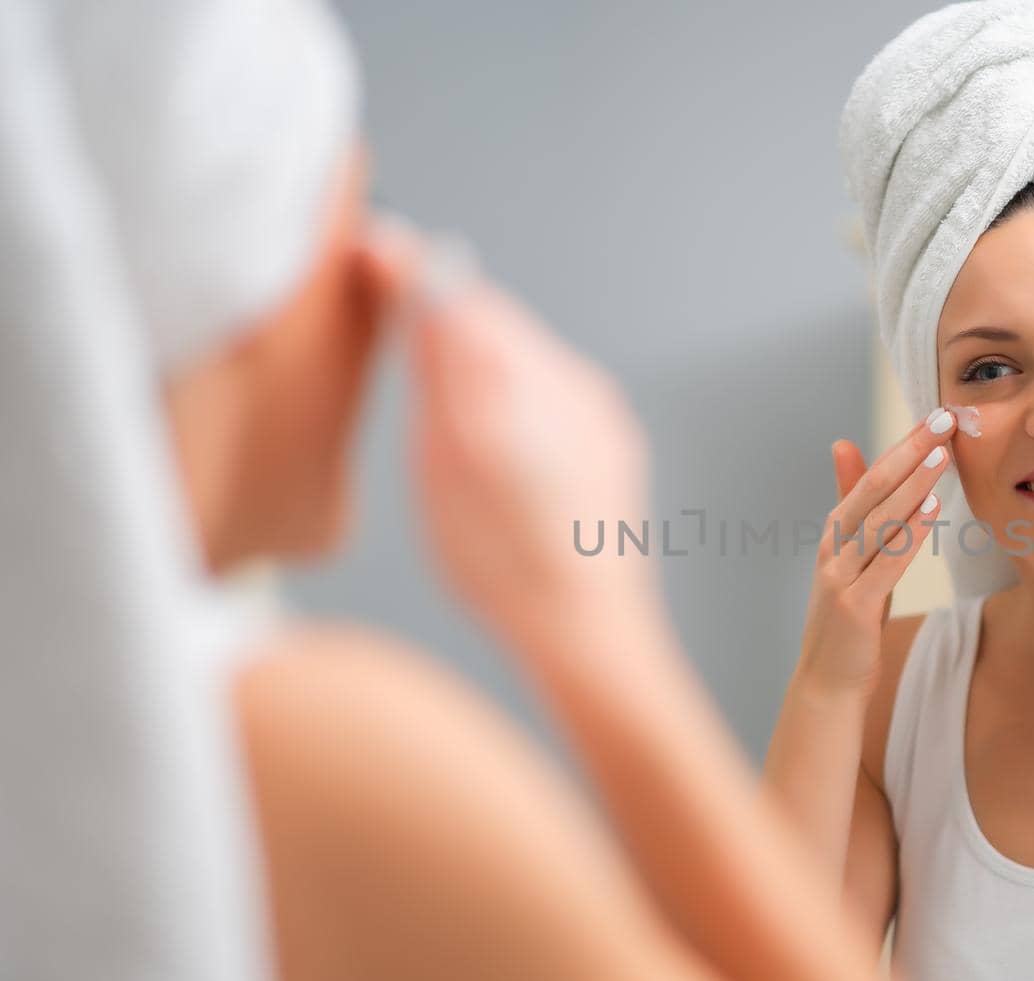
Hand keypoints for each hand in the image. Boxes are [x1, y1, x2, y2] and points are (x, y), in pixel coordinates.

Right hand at [361, 222, 658, 643]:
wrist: (585, 628)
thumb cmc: (502, 563)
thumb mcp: (442, 462)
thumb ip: (436, 367)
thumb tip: (419, 278)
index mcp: (521, 383)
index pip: (458, 298)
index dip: (408, 270)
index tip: (368, 245)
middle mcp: (572, 383)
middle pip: (494, 320)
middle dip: (442, 303)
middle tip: (384, 280)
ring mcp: (599, 409)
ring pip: (523, 352)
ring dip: (477, 344)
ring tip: (429, 354)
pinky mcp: (611, 435)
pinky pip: (550, 385)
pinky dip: (510, 381)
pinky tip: (485, 413)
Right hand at [790, 410, 954, 701]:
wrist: (827, 681)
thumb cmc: (848, 618)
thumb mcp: (851, 557)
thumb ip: (854, 506)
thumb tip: (845, 445)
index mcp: (834, 534)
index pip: (871, 478)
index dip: (903, 446)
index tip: (934, 416)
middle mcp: (832, 549)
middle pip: (873, 490)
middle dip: (909, 452)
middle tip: (942, 419)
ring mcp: (839, 577)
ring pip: (879, 521)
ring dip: (911, 485)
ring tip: (941, 455)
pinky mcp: (854, 606)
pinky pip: (886, 561)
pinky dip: (908, 533)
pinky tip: (930, 509)